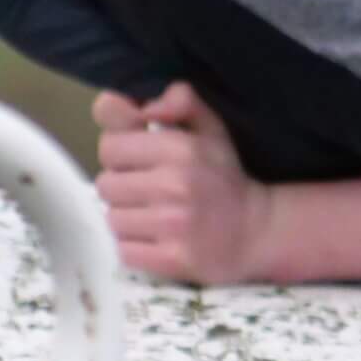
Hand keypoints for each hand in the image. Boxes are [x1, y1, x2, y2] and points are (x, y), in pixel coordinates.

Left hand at [92, 83, 275, 283]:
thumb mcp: (211, 128)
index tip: (137, 160)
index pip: (110, 146)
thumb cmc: (225, 178)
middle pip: (105, 184)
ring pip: (112, 218)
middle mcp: (174, 185)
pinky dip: (135, 246)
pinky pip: (124, 250)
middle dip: (121, 186)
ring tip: (153, 214)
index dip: (119, 152)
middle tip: (146, 189)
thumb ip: (180, 101)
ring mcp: (171, 226)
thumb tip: (144, 104)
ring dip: (127, 217)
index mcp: (181, 148)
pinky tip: (157, 238)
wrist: (256, 232)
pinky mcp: (171, 260)